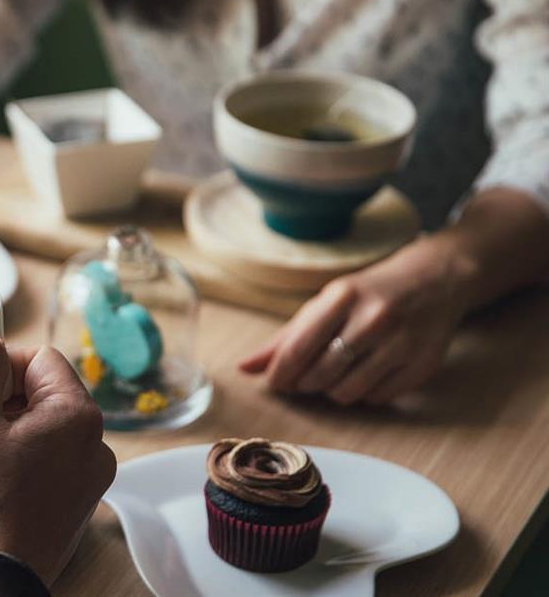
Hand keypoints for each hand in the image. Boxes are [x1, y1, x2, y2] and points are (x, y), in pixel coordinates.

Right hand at [0, 328, 115, 585]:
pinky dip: (19, 463)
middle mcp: (96, 446)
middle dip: (1, 400)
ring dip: (8, 432)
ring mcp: (89, 481)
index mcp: (78, 415)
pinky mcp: (75, 507)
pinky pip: (48, 463)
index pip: (39, 357)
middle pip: (44, 393)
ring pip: (44, 429)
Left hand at [238, 238, 475, 404]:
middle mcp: (375, 318)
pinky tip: (365, 374)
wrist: (435, 280)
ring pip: (348, 392)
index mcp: (344, 297)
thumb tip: (244, 368)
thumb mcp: (326, 303)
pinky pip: (377, 398)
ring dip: (333, 391)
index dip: (279, 373)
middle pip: (320, 375)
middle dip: (305, 384)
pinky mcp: (424, 364)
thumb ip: (285, 337)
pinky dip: (364, 394)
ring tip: (336, 374)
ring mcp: (403, 342)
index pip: (298, 348)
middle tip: (305, 378)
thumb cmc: (368, 293)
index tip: (274, 383)